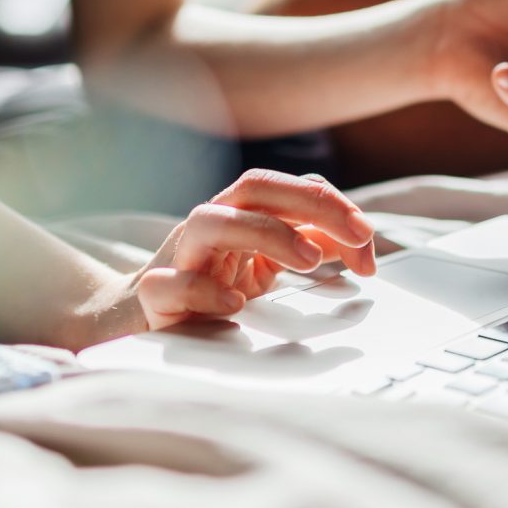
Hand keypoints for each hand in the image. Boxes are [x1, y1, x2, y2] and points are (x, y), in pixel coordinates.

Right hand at [130, 170, 375, 330]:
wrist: (140, 319)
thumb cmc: (210, 285)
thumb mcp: (266, 263)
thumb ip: (309, 246)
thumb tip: (360, 244)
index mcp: (238, 214)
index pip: (286, 188)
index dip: (331, 205)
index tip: (367, 237)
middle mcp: (209, 225)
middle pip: (255, 188)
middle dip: (312, 204)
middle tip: (358, 235)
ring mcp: (179, 256)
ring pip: (210, 222)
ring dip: (265, 233)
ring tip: (308, 260)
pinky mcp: (155, 294)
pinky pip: (169, 283)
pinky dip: (202, 289)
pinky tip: (235, 303)